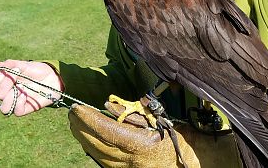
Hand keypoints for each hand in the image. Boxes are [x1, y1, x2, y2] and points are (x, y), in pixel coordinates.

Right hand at [0, 59, 63, 115]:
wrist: (54, 77)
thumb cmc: (39, 70)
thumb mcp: (27, 65)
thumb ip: (13, 64)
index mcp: (7, 82)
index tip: (11, 71)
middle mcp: (10, 93)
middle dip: (5, 86)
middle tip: (16, 78)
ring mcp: (18, 101)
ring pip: (4, 108)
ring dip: (10, 98)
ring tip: (21, 88)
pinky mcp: (27, 108)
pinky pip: (17, 112)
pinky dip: (19, 104)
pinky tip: (25, 95)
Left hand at [69, 103, 241, 167]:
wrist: (196, 161)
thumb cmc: (181, 137)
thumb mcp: (158, 120)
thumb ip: (133, 115)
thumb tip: (110, 106)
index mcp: (139, 146)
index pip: (106, 131)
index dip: (89, 119)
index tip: (77, 108)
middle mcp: (130, 162)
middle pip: (97, 145)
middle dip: (81, 128)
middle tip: (72, 114)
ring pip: (98, 155)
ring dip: (84, 139)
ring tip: (75, 125)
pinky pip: (106, 162)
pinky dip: (94, 149)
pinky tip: (89, 140)